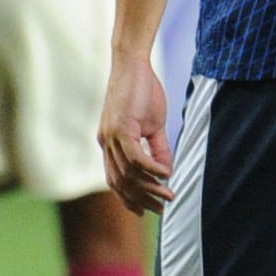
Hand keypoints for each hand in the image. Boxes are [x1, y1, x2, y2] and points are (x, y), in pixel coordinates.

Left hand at [96, 48, 174, 216]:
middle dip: (142, 200)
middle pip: (121, 182)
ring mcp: (111, 136)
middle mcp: (106, 143)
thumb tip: (167, 173)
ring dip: (150, 188)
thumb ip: (158, 149)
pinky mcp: (120, 128)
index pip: (116, 180)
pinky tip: (167, 175)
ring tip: (169, 195)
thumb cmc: (143, 91)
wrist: (133, 64)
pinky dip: (151, 169)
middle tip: (163, 208)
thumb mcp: (153, 125)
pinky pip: (136, 158)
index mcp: (109, 144)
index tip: (147, 211)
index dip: (129, 199)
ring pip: (128, 174)